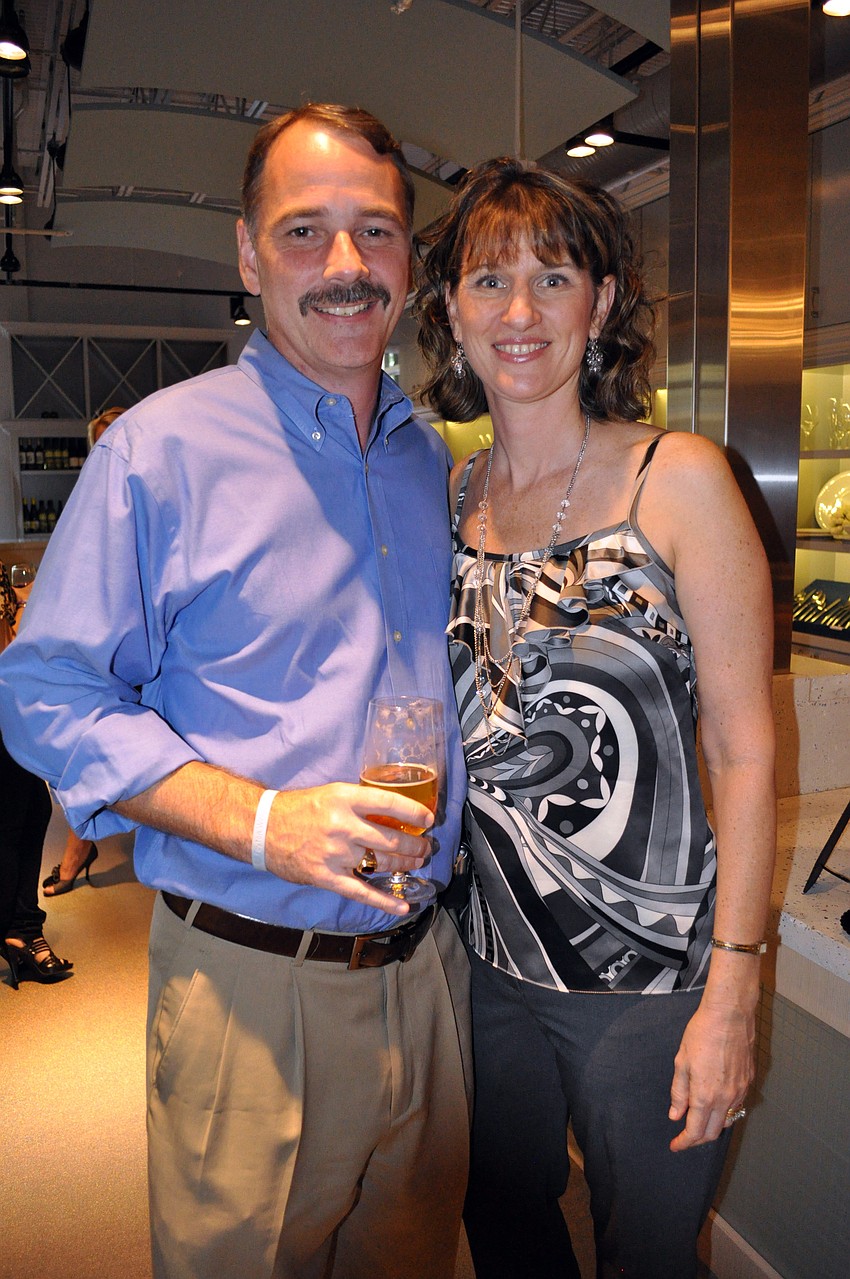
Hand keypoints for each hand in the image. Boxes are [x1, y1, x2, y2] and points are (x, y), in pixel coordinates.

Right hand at [263, 782, 433, 914]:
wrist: (263, 827)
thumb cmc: (299, 808)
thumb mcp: (332, 793)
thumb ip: (359, 803)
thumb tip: (392, 815)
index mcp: (345, 798)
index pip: (389, 804)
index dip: (414, 813)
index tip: (428, 819)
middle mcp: (342, 825)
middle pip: (390, 839)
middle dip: (414, 845)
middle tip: (424, 847)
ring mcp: (335, 853)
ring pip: (380, 862)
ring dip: (404, 865)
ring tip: (415, 864)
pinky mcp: (327, 876)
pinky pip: (361, 891)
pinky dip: (384, 900)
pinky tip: (402, 905)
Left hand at [668, 998, 755, 1151]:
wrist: (730, 1014)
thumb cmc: (703, 1032)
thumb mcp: (681, 1061)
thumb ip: (679, 1092)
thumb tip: (676, 1114)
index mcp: (705, 1095)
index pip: (695, 1131)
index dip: (684, 1142)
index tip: (676, 1145)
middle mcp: (726, 1098)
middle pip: (714, 1132)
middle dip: (698, 1139)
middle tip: (685, 1136)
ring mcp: (740, 1091)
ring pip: (728, 1120)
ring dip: (714, 1126)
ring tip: (700, 1119)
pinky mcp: (749, 1081)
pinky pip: (737, 1105)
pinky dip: (726, 1111)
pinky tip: (716, 1102)